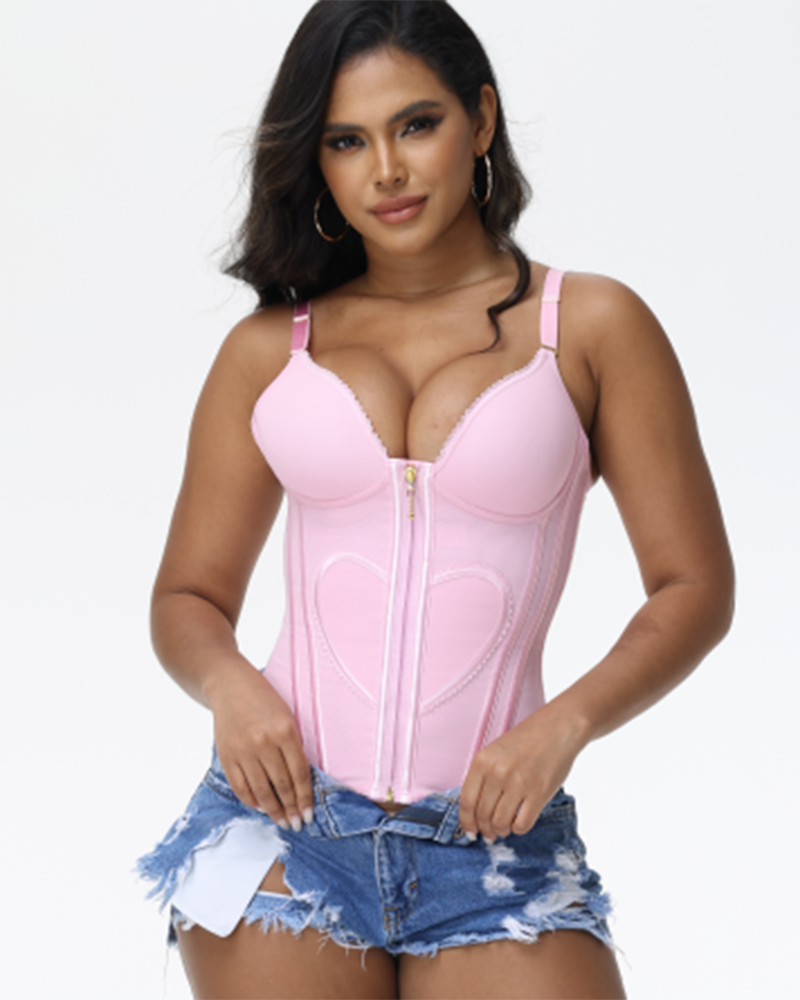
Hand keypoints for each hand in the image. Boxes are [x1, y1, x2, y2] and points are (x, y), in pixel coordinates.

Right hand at [207, 663, 313, 831]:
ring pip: (261, 790)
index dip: (305, 797)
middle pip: (281, 785)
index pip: (299, 773)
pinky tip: (261, 808)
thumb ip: (294, 745)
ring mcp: (243, 750)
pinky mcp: (227, 755)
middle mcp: (264, 742)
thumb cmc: (264, 699)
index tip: (309, 814)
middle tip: (297, 824)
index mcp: (284, 730)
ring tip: (282, 822)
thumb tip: (302, 780)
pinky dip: (252, 801)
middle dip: (291, 809)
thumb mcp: (287, 715)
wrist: (229, 685)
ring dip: (273, 811)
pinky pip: (241, 786)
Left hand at [458, 705, 587, 841]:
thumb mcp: (495, 751)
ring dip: (501, 831)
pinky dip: (518, 829)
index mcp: (482, 761)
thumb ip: (484, 777)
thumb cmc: (526, 739)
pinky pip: (522, 824)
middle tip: (490, 834)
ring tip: (505, 828)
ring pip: (500, 823)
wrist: (557, 728)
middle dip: (485, 829)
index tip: (470, 831)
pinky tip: (520, 822)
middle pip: (483, 815)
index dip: (467, 822)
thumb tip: (476, 810)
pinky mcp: (539, 794)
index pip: (466, 801)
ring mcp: (518, 784)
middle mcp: (497, 773)